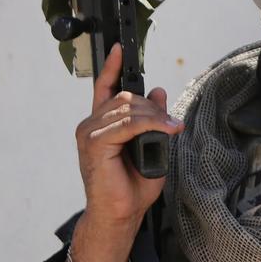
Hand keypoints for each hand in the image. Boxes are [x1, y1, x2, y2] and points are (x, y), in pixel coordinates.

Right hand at [65, 44, 182, 261]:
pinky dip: (151, 124)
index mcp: (101, 124)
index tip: (119, 47)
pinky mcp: (93, 142)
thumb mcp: (153, 146)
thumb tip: (159, 91)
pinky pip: (127, 123)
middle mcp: (91, 124)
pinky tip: (167, 130)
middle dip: (153, 108)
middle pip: (127, 97)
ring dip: (155, 117)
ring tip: (171, 130)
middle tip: (171, 126)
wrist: (121, 213)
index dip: (112, 67)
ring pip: (129, 108)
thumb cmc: (134, 186)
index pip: (105, 88)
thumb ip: (154, 120)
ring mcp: (89, 132)